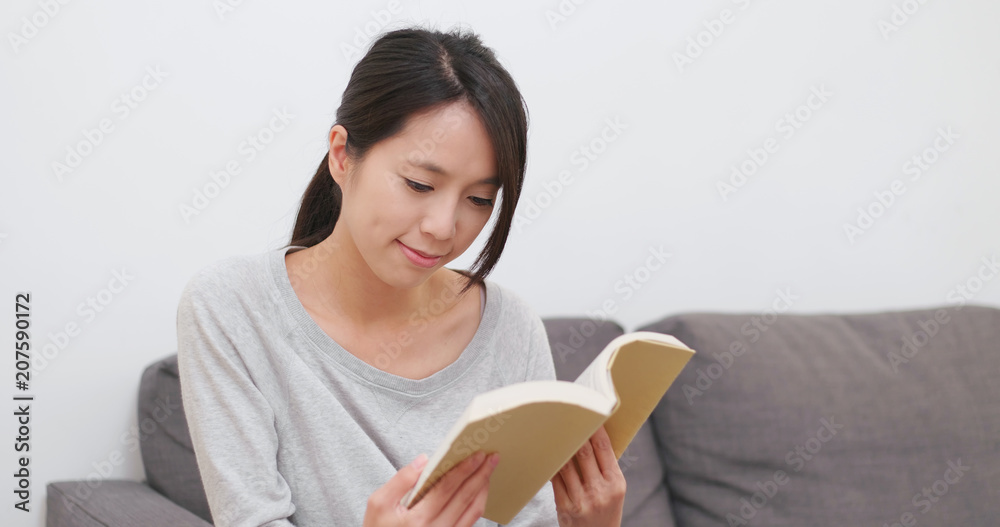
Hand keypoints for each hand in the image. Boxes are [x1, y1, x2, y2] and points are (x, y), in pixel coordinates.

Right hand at [362, 450, 499, 526]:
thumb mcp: (378, 504)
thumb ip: (401, 480)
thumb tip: (423, 460)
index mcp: (418, 520)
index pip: (446, 489)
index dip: (464, 470)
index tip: (477, 455)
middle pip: (464, 498)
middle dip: (480, 475)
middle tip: (492, 457)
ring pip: (472, 512)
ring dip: (483, 489)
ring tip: (488, 471)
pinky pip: (469, 523)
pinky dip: (478, 505)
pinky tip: (479, 491)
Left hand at [551, 425, 625, 526]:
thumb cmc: (607, 508)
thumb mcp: (615, 489)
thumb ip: (606, 466)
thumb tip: (592, 434)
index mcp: (616, 483)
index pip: (604, 448)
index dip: (595, 428)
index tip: (588, 413)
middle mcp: (600, 491)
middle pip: (583, 452)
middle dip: (574, 433)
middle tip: (566, 417)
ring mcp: (581, 500)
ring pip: (565, 464)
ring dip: (559, 447)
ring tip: (554, 432)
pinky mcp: (565, 507)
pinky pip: (555, 479)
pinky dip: (552, 465)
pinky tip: (548, 454)